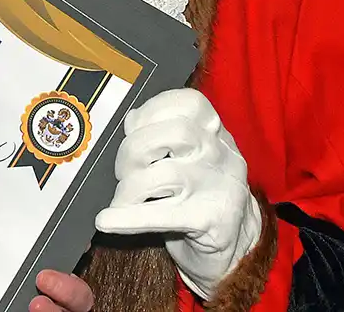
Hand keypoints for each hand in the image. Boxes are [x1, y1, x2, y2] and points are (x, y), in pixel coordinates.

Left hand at [92, 88, 261, 299]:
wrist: (236, 239)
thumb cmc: (200, 188)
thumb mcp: (191, 153)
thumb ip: (163, 132)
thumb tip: (130, 122)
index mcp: (214, 131)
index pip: (188, 103)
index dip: (152, 110)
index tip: (132, 127)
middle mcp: (220, 154)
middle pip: (176, 134)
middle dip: (135, 149)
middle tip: (122, 171)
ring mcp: (218, 188)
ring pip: (167, 175)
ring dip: (130, 187)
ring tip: (121, 199)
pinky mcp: (210, 222)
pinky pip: (163, 216)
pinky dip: (128, 218)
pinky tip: (107, 221)